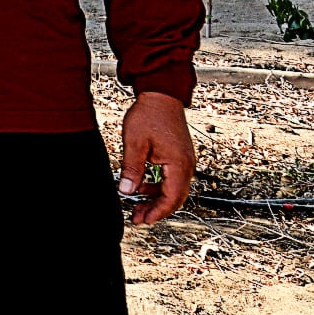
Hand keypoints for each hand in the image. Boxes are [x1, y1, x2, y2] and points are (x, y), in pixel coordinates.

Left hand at [119, 91, 194, 224]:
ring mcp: (185, 160)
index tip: (142, 220)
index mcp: (179, 165)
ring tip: (137, 204)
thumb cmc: (149, 115)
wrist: (161, 94)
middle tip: (137, 217)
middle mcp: (187, 165)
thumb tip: (126, 191)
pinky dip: (159, 186)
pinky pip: (172, 178)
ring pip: (174, 189)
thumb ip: (132, 169)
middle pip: (175, 197)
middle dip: (156, 209)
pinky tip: (143, 185)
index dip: (157, 212)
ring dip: (156, 198)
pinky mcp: (180, 156)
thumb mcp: (134, 143)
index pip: (171, 198)